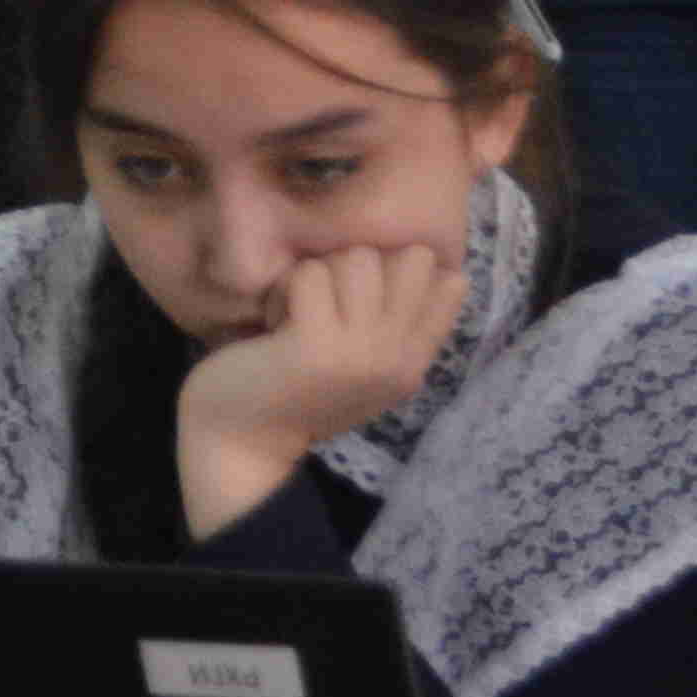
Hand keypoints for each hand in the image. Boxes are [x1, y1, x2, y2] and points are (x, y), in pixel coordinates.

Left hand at [173, 238, 473, 538]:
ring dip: (318, 274)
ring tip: (299, 312)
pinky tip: (274, 324)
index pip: (450, 285)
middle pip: (407, 258)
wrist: (244, 439)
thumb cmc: (300, 389)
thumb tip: (452, 273)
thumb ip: (403, 325)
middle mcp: (399, 360)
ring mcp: (362, 354)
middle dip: (359, 263)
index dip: (405, 266)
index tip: (360, 295)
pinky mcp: (318, 347)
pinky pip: (310, 274)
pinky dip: (283, 289)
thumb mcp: (368, 363)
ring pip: (358, 258)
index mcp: (414, 362)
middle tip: (328, 299)